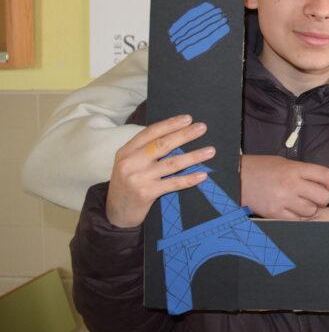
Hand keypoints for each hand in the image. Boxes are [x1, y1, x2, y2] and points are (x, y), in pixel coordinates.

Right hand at [106, 114, 214, 228]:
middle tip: (202, 128)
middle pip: (162, 144)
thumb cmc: (128, 184)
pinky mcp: (146, 193)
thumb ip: (145, 150)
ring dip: (194, 156)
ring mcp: (138, 178)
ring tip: (210, 151)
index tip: (188, 118)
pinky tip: (203, 175)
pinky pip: (173, 183)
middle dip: (185, 135)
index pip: (150, 133)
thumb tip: (176, 135)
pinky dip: (189, 179)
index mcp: (126, 151)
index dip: (170, 124)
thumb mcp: (129, 163)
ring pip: (172, 163)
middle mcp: (130, 162)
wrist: (116, 213)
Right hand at [240, 154, 328, 219]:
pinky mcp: (275, 213)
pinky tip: (292, 211)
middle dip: (323, 199)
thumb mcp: (285, 164)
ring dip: (310, 210)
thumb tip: (325, 183)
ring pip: (312, 211)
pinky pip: (297, 220)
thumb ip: (305, 173)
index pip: (326, 176)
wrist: (237, 177)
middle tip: (316, 197)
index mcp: (296, 169)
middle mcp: (291, 184)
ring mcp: (283, 199)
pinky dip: (298, 217)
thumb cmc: (263, 169)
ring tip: (301, 204)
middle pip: (323, 197)